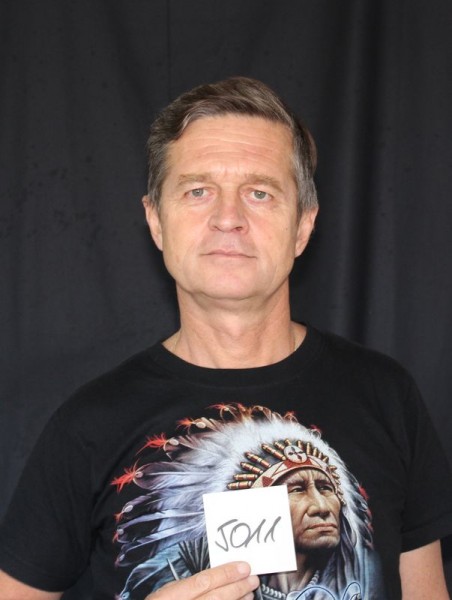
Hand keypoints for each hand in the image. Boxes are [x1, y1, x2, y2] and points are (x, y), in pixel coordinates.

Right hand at [144, 561, 258, 599]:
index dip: (225, 573)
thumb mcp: (166, 594)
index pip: (203, 582)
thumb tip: (216, 576)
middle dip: (237, 587)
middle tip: (252, 579)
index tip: (243, 566)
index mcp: (171, 597)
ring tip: (249, 593)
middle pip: (215, 598)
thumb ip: (187, 587)